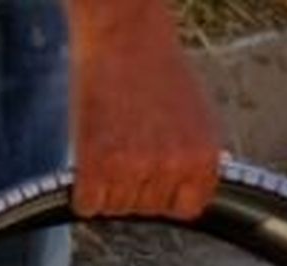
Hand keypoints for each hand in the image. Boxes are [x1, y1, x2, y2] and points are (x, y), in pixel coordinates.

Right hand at [69, 0, 220, 220]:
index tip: (155, 185)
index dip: (167, 196)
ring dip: (107, 189)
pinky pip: (88, 205)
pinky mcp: (97, 165)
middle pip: (148, 209)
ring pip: (117, 208)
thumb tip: (198, 186)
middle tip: (125, 153)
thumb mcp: (198, 116)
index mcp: (203, 158)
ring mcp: (134, 168)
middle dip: (135, 188)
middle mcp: (172, 167)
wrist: (122, 35)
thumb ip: (198, 157)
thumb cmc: (157, 66)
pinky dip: (83, 192)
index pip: (188, 208)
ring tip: (109, 147)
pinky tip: (89, 163)